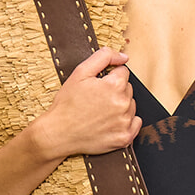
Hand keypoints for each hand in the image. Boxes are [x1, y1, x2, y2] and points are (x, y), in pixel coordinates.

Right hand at [34, 48, 140, 163]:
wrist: (58, 133)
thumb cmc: (67, 104)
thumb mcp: (80, 73)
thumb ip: (103, 57)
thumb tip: (123, 57)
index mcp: (114, 85)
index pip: (123, 72)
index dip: (109, 77)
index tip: (98, 86)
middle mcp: (123, 104)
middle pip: (128, 89)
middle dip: (115, 91)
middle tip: (96, 99)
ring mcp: (125, 122)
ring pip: (131, 105)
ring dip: (120, 106)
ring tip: (101, 112)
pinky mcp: (124, 138)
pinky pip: (136, 124)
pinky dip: (127, 122)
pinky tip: (111, 122)